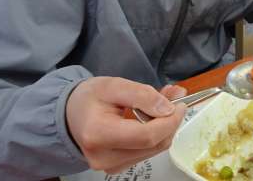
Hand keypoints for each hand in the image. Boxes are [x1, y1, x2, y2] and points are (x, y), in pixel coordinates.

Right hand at [66, 77, 185, 173]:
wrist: (71, 113)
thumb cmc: (89, 97)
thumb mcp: (114, 85)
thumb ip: (141, 94)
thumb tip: (168, 109)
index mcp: (99, 133)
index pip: (146, 136)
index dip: (169, 121)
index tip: (181, 103)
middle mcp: (104, 158)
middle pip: (153, 145)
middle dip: (171, 120)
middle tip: (176, 96)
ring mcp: (111, 167)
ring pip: (154, 149)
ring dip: (165, 125)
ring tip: (164, 101)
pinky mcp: (118, 167)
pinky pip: (147, 151)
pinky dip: (156, 133)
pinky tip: (153, 115)